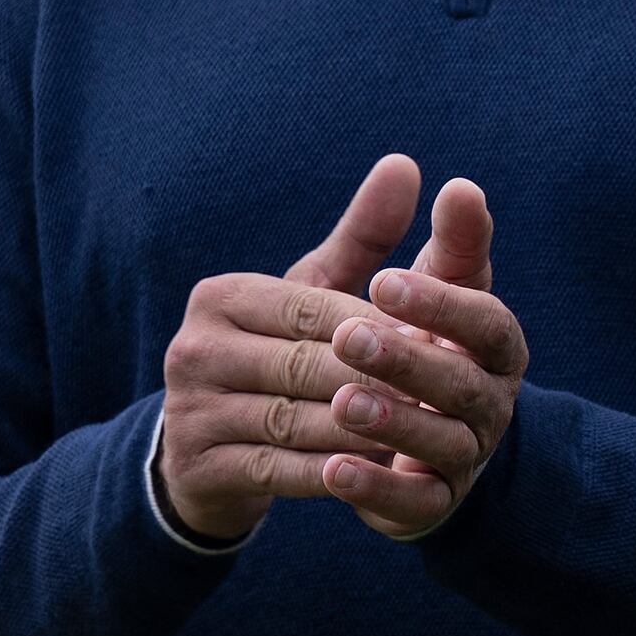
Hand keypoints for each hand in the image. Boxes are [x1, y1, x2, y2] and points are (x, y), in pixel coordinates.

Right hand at [155, 160, 521, 544]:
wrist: (210, 450)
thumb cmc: (281, 351)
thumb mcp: (316, 291)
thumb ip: (365, 234)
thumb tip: (406, 162)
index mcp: (220, 296)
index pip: (317, 308)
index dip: (381, 327)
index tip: (438, 343)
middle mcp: (192, 348)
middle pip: (310, 365)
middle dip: (380, 380)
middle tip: (446, 395)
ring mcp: (189, 411)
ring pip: (299, 420)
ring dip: (367, 430)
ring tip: (428, 433)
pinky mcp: (198, 468)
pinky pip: (281, 470)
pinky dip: (336, 473)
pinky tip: (381, 472)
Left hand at [317, 177, 522, 539]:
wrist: (405, 443)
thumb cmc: (410, 349)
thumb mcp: (412, 296)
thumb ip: (427, 244)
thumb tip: (428, 173)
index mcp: (492, 345)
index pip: (485, 319)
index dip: (441, 302)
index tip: (385, 280)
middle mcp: (491, 400)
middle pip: (462, 380)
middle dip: (407, 358)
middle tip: (347, 336)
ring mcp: (466, 455)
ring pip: (442, 440)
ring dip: (392, 421)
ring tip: (339, 401)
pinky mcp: (433, 504)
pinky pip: (413, 500)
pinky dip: (375, 486)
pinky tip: (331, 469)